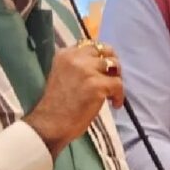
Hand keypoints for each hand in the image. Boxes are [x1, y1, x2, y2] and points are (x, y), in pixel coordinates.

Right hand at [23, 41, 123, 157]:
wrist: (49, 124)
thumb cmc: (56, 105)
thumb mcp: (62, 74)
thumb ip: (78, 66)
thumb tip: (101, 65)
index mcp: (65, 54)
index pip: (90, 45)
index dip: (100, 56)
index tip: (102, 69)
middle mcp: (76, 57)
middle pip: (105, 50)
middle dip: (112, 63)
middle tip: (112, 77)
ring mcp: (87, 70)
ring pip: (114, 65)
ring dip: (117, 78)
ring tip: (112, 92)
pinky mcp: (97, 84)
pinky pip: (118, 84)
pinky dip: (119, 95)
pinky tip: (114, 104)